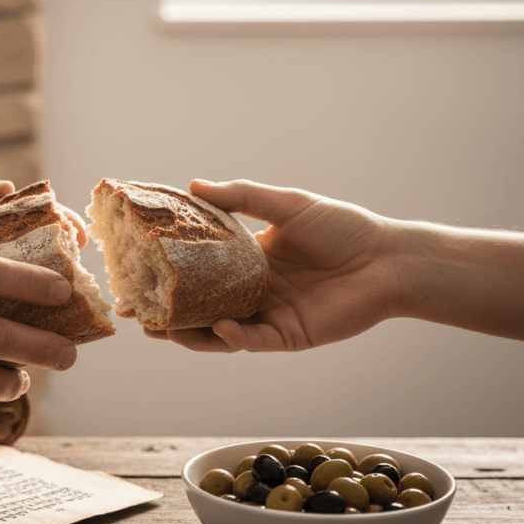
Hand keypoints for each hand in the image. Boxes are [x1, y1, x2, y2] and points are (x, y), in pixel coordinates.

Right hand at [147, 179, 401, 351]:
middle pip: (200, 307)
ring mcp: (268, 316)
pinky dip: (234, 337)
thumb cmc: (343, 227)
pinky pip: (253, 340)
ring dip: (191, 334)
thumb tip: (194, 183)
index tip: (136, 271)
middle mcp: (253, 291)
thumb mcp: (286, 205)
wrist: (387, 260)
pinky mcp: (287, 337)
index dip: (169, 273)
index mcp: (249, 261)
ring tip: (164, 329)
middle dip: (167, 313)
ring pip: (218, 332)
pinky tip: (221, 327)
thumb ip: (241, 196)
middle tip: (136, 312)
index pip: (200, 270)